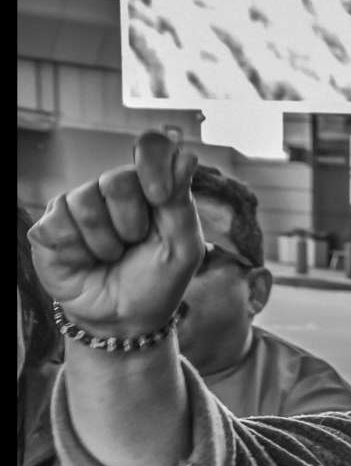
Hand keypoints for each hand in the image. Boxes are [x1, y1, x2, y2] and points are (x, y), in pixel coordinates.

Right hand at [28, 129, 203, 339]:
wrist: (123, 318)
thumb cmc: (157, 281)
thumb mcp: (182, 248)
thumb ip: (181, 203)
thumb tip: (186, 156)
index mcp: (149, 188)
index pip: (152, 147)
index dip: (154, 163)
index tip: (160, 196)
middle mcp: (111, 189)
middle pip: (117, 180)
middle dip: (132, 224)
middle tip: (134, 245)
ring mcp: (77, 204)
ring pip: (86, 204)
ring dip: (106, 243)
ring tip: (110, 257)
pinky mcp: (49, 224)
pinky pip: (60, 225)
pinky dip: (80, 252)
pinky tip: (85, 261)